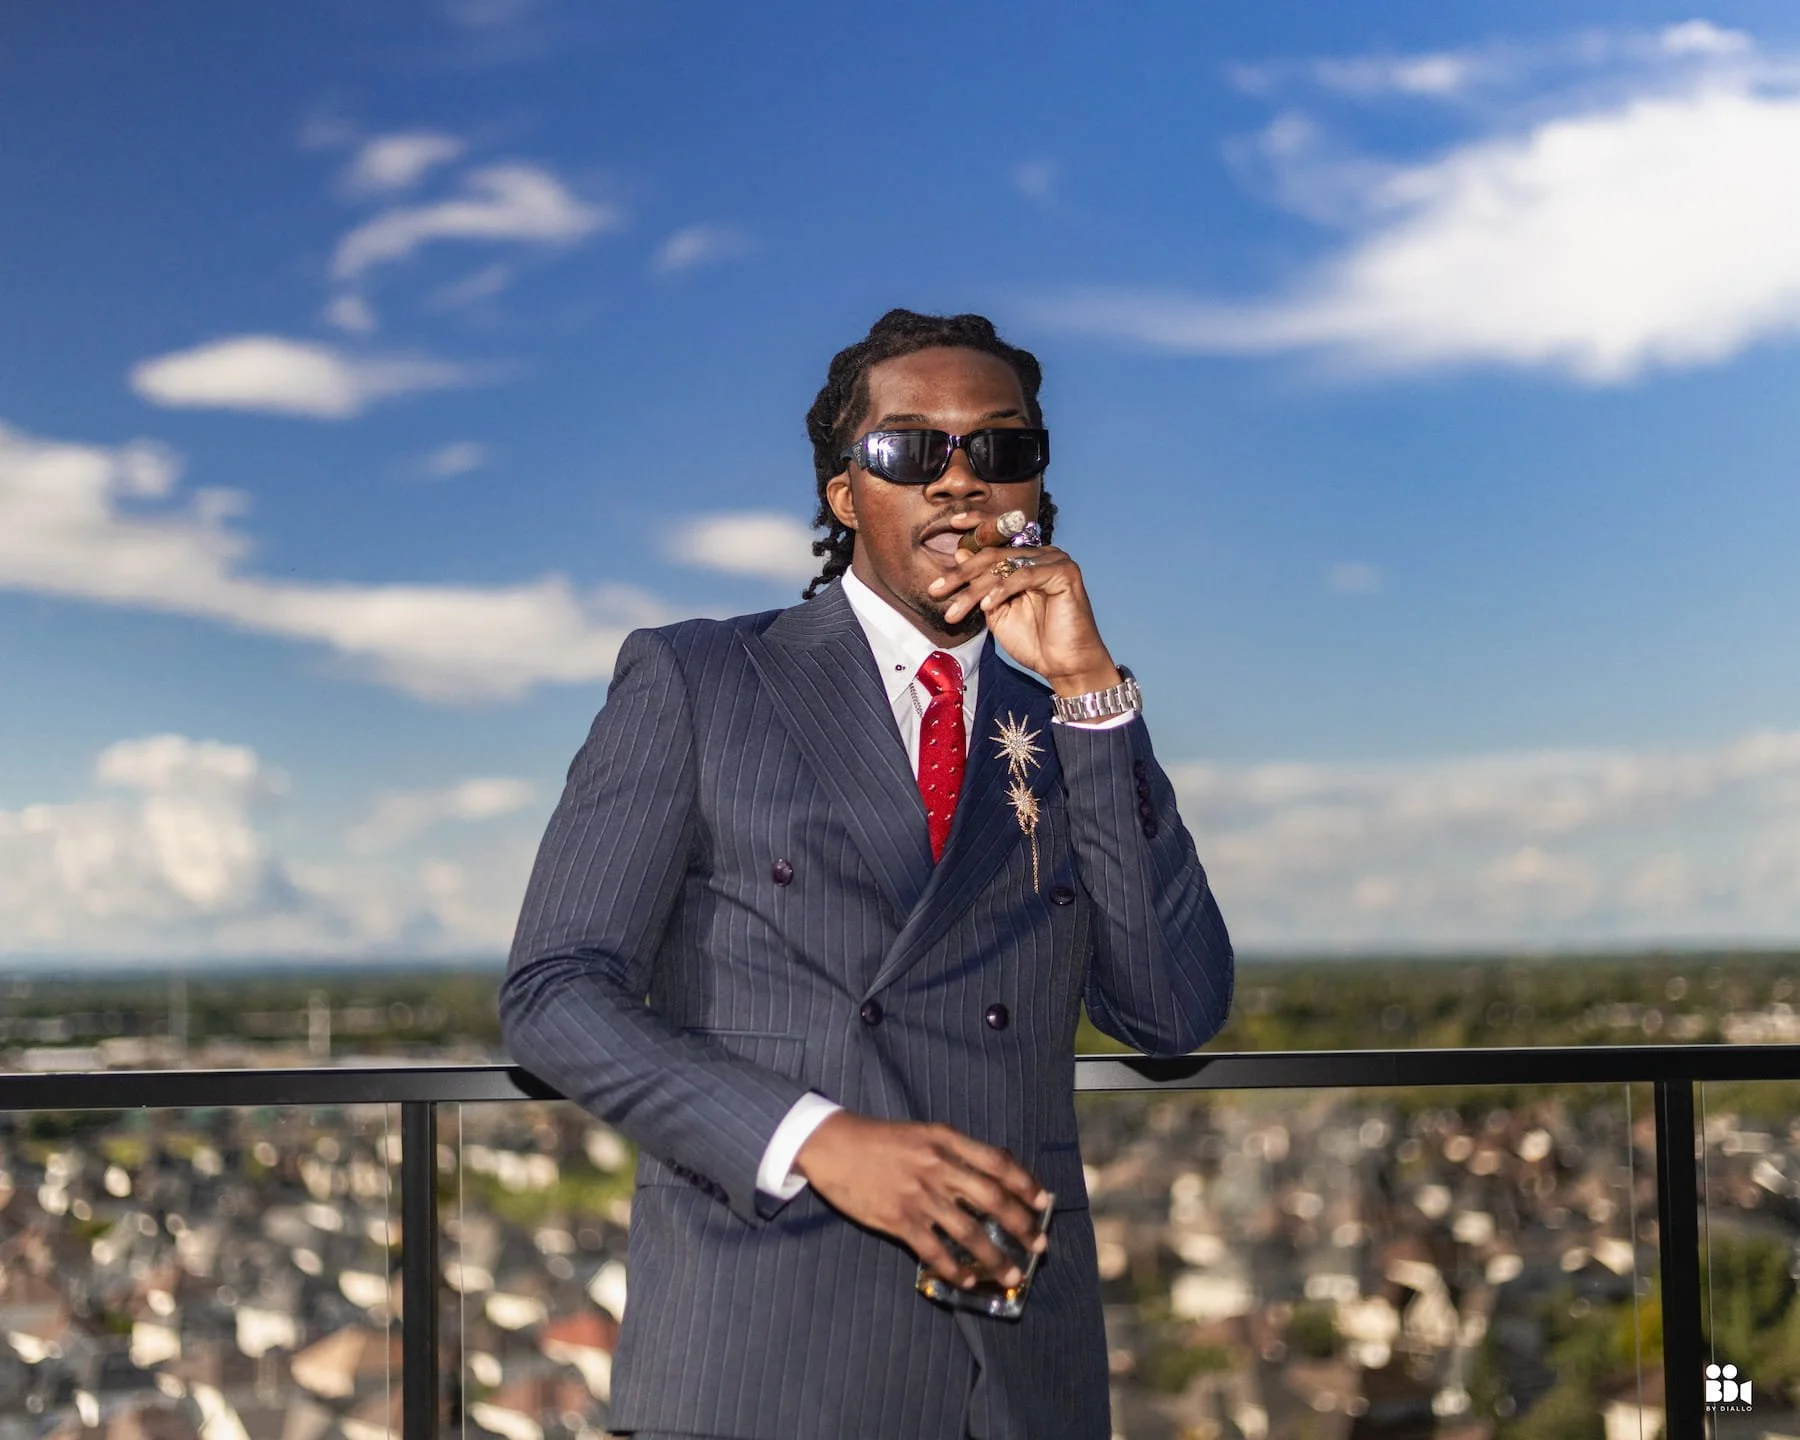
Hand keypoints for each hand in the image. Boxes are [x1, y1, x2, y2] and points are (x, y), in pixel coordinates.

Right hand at [795, 1111, 1048, 1288]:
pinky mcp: (898, 1219)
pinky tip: (967, 1281)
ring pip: (969, 1231)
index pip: (997, 1162)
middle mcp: (937, 1166)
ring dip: (995, 1258)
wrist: (832, 1145)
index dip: (1025, 1183)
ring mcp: (919, 1195)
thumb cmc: (879, 1139)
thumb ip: (954, 1152)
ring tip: (1013, 1274)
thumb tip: (991, 1177)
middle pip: (992, 1199)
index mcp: (945, 1140)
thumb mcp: (922, 1134)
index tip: (1043, 1201)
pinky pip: (935, 1250)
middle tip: (1040, 1245)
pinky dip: (955, 1269)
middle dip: (1021, 1225)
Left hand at [927, 516, 1120, 696]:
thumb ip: (980, 585)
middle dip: (961, 574)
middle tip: (936, 590)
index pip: (999, 535)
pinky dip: (1002, 589)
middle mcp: (1042, 553)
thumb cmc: (1033, 640)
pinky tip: (987, 605)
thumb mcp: (995, 611)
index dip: (976, 524)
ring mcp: (1054, 560)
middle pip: (993, 554)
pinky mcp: (1064, 572)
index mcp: (1027, 558)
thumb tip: (960, 552)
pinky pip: (1024, 575)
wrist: (1063, 665)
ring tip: (956, 610)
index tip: (951, 523)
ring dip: (975, 589)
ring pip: (1004, 566)